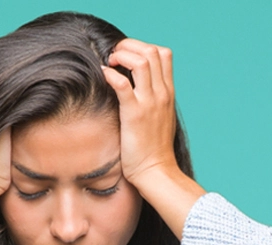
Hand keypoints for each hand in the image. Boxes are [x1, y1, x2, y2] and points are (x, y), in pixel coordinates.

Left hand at [100, 38, 179, 189]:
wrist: (156, 171)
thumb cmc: (154, 149)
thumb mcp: (160, 118)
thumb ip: (153, 100)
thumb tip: (136, 88)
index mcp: (168, 93)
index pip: (163, 54)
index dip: (142, 47)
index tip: (126, 56)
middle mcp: (162, 93)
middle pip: (152, 51)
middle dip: (130, 46)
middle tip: (114, 55)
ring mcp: (150, 102)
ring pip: (141, 61)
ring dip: (122, 55)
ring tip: (111, 62)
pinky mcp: (135, 114)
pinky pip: (123, 85)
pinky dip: (111, 74)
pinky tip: (103, 75)